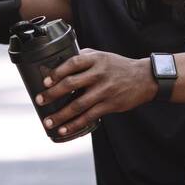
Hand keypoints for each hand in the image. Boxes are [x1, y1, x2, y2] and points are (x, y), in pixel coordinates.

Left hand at [34, 50, 157, 138]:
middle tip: (40, 101)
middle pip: (71, 84)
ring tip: (48, 122)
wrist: (144, 78)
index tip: (45, 81)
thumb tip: (59, 62)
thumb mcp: (102, 55)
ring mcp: (104, 90)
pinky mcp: (110, 105)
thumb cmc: (118, 66)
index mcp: (96, 59)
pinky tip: (64, 129)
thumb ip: (83, 57)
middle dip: (52, 94)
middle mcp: (99, 74)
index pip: (73, 63)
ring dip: (61, 115)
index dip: (57, 72)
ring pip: (78, 104)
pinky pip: (89, 116)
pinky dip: (75, 124)